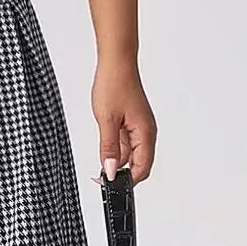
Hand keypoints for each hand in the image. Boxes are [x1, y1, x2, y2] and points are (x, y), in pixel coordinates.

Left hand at [91, 56, 156, 184]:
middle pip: (137, 163)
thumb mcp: (106, 121)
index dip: (126, 180)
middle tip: (99, 171)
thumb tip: (110, 171)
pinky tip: (104, 135)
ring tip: (101, 143)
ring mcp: (140, 127)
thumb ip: (109, 148)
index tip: (107, 183)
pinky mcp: (133, 122)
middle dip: (120, 170)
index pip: (142, 169)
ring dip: (115, 155)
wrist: (116, 62)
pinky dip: (115, 144)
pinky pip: (126, 141)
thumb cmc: (114, 84)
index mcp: (145, 133)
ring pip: (130, 153)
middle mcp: (146, 132)